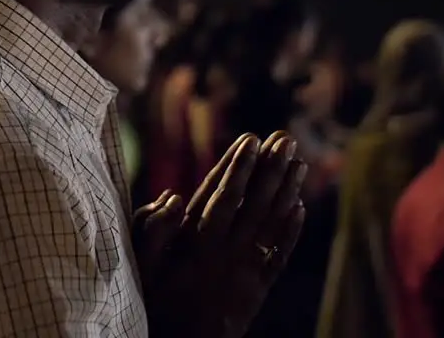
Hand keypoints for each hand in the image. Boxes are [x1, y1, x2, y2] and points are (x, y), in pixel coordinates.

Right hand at [144, 132, 306, 337]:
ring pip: (271, 225)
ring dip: (287, 192)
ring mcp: (245, 271)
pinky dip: (291, 232)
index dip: (238, 166)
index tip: (251, 138)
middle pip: (254, 204)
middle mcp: (226, 253)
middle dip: (270, 169)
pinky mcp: (258, 290)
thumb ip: (152, 231)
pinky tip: (301, 209)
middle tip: (285, 138)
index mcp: (197, 244)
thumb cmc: (156, 305)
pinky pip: (280, 256)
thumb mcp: (143, 268)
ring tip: (300, 163)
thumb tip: (172, 196)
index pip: (221, 195)